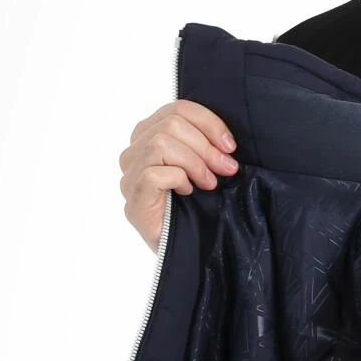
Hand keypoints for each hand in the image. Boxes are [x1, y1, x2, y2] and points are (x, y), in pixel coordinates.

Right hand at [119, 101, 240, 251]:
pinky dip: (178, 179)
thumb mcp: (205, 168)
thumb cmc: (198, 208)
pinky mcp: (132, 198)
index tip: (230, 145)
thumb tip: (226, 139)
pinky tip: (187, 192)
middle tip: (227, 168)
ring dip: (195, 162)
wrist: (191, 251)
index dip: (208, 122)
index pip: (177, 109)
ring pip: (161, 143)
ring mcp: (129, 176)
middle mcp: (134, 153)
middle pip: (171, 124)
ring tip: (210, 183)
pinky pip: (154, 172)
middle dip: (206, 145)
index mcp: (150, 137)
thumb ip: (204, 145)